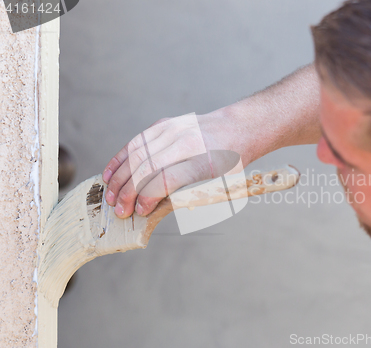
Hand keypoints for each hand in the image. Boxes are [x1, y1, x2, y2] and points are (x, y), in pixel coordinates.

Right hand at [103, 111, 247, 217]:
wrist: (236, 128)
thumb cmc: (229, 163)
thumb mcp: (221, 185)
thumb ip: (191, 197)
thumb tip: (155, 210)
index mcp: (204, 161)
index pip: (167, 179)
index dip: (148, 197)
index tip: (140, 212)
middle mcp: (186, 142)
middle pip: (147, 167)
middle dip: (128, 192)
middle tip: (120, 211)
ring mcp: (173, 129)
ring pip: (136, 154)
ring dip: (119, 178)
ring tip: (111, 197)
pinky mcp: (163, 124)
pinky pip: (136, 142)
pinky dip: (120, 159)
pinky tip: (111, 175)